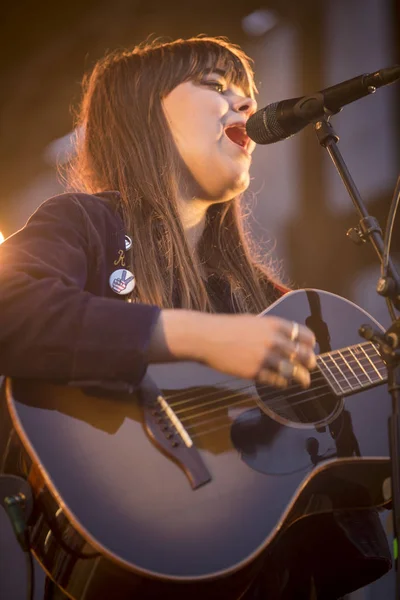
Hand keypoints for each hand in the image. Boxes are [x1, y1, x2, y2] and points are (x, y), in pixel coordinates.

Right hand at [149, 310, 315, 388]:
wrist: (206, 337)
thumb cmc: (227, 328)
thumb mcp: (253, 322)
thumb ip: (271, 330)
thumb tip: (287, 340)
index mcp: (273, 325)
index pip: (303, 335)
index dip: (310, 344)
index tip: (310, 348)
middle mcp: (272, 340)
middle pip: (303, 354)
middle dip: (310, 362)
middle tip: (311, 366)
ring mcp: (263, 357)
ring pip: (293, 371)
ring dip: (301, 377)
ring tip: (304, 381)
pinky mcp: (254, 371)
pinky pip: (276, 380)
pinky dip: (282, 382)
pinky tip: (282, 382)